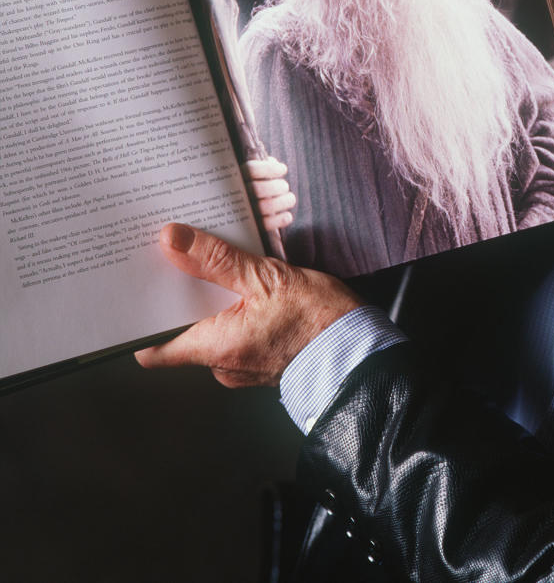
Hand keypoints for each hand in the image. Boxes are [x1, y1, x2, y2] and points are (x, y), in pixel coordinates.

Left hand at [135, 223, 360, 386]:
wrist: (361, 350)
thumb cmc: (319, 319)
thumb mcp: (266, 278)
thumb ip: (216, 260)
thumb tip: (172, 240)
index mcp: (214, 348)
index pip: (152, 348)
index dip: (139, 322)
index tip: (140, 291)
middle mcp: (222, 365)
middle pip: (182, 331)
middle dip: (185, 296)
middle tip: (187, 261)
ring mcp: (242, 366)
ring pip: (212, 330)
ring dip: (214, 300)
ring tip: (224, 268)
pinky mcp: (262, 360)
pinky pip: (236, 334)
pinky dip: (236, 310)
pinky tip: (249, 286)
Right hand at [243, 157, 295, 230]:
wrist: (236, 214)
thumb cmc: (251, 186)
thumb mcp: (252, 173)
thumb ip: (261, 166)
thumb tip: (273, 163)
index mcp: (237, 178)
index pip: (251, 169)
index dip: (269, 169)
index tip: (283, 169)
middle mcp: (238, 195)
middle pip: (258, 189)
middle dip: (277, 187)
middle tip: (284, 186)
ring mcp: (245, 212)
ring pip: (264, 207)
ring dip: (283, 201)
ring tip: (290, 198)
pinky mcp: (253, 227)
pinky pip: (266, 225)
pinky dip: (280, 220)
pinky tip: (287, 216)